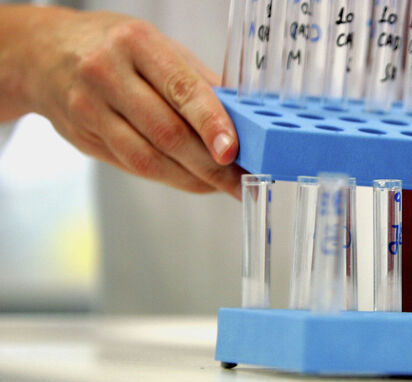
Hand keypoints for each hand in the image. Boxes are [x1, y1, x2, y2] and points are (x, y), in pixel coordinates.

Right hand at [24, 8, 243, 196]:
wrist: (43, 52)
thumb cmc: (115, 47)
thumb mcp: (159, 47)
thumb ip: (200, 81)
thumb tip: (244, 119)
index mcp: (137, 43)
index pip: (181, 89)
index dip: (211, 124)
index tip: (234, 150)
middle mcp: (108, 73)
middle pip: (167, 132)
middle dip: (210, 164)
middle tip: (240, 180)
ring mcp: (90, 109)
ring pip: (148, 158)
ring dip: (192, 178)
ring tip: (222, 185)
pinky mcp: (84, 138)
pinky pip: (133, 166)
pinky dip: (170, 178)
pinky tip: (193, 179)